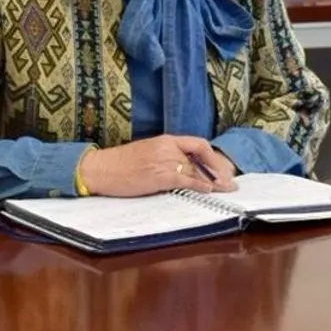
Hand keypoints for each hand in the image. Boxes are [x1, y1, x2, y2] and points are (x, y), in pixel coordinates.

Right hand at [79, 135, 237, 196]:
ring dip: (214, 180)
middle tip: (230, 182)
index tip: (222, 168)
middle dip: (219, 171)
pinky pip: (185, 180)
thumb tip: (185, 170)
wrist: (101, 168)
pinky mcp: (158, 176)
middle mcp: (167, 148)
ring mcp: (163, 161)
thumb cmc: (120, 164)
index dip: (213, 157)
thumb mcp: (147, 153)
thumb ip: (166, 157)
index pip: (198, 144)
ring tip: (225, 189)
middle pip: (201, 158)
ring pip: (196, 170)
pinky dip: (199, 185)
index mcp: (165, 140)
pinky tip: (208, 190)